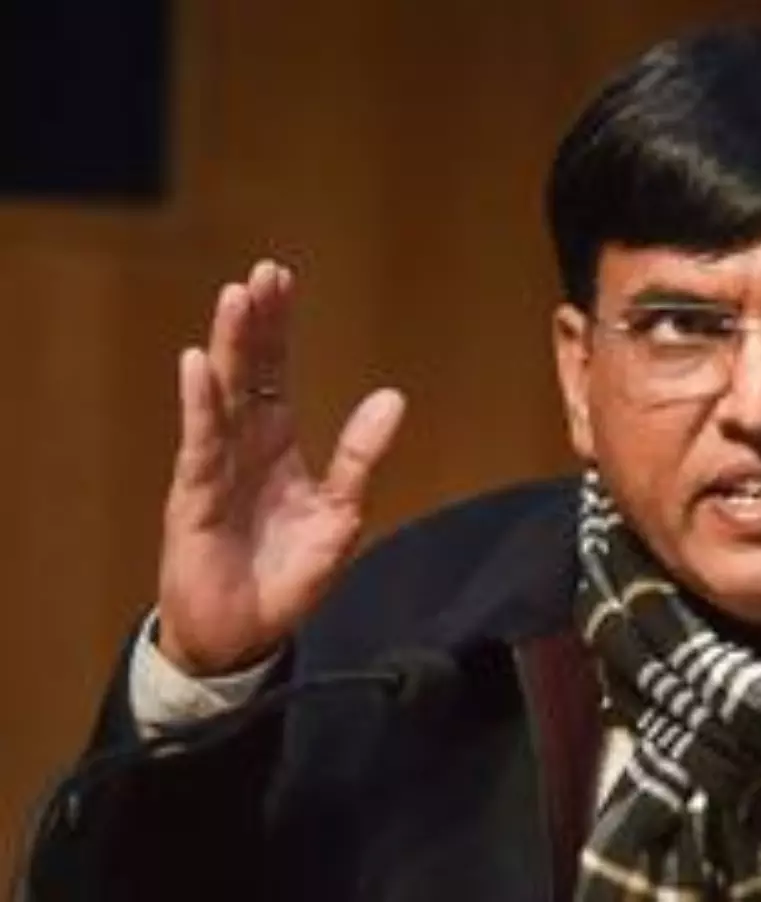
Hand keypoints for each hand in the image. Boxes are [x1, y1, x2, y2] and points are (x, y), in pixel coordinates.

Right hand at [157, 260, 405, 674]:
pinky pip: (200, 444)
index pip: (277, 375)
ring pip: (224, 396)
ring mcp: (215, 469)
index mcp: (279, 448)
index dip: (280, 329)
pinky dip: (200, 405)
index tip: (282, 279)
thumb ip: (360, 458)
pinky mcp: (195, 498)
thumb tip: (393, 398)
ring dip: (230, 347)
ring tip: (235, 298)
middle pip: (250, 373)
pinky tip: (199, 364)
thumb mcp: (340, 516)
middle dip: (256, 323)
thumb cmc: (287, 577)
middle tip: (263, 272)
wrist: (242, 637)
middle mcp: (243, 448)